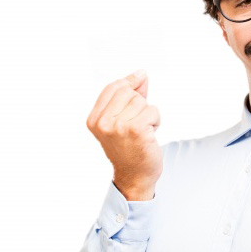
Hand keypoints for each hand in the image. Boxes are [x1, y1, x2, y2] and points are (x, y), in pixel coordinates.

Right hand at [86, 70, 162, 200]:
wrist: (135, 177)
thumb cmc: (130, 149)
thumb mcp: (121, 121)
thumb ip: (129, 97)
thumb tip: (140, 74)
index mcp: (94, 119)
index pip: (112, 87)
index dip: (129, 81)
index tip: (141, 77)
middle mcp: (103, 123)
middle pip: (127, 91)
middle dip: (139, 102)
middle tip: (140, 120)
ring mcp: (118, 126)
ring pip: (141, 101)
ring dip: (148, 114)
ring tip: (143, 130)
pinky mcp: (135, 129)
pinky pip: (152, 110)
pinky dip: (156, 121)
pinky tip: (150, 134)